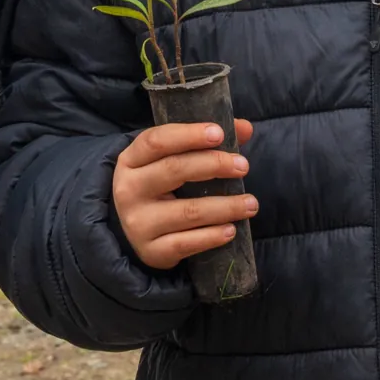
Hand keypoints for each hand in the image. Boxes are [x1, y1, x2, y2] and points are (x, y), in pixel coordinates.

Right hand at [113, 119, 257, 269]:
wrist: (136, 232)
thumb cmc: (160, 187)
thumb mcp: (171, 160)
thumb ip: (206, 141)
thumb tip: (244, 128)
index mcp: (131, 160)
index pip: (156, 140)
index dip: (189, 135)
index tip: (219, 133)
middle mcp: (128, 190)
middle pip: (174, 170)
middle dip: (214, 165)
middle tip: (243, 166)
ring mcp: (137, 222)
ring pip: (188, 211)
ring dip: (225, 207)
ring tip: (251, 204)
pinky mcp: (151, 251)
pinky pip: (187, 244)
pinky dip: (213, 237)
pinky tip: (231, 230)